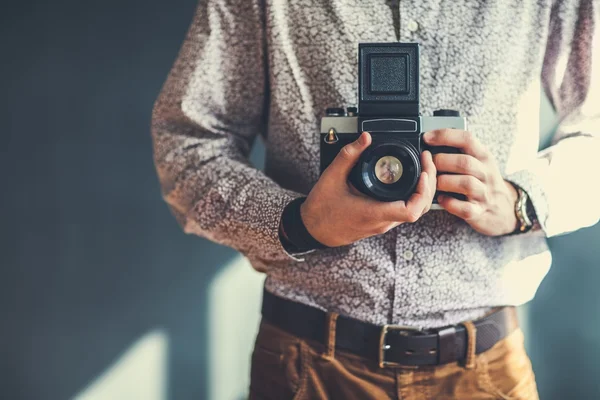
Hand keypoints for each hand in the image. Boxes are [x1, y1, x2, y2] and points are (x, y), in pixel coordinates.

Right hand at [301, 132, 436, 246]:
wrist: (313, 229)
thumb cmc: (321, 209)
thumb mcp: (331, 177)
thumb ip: (349, 155)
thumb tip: (365, 138)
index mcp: (373, 213)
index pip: (411, 210)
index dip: (423, 191)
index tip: (423, 172)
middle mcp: (382, 221)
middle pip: (420, 208)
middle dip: (429, 184)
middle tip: (426, 161)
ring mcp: (383, 224)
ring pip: (415, 211)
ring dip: (423, 191)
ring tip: (423, 168)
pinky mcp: (381, 221)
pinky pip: (405, 210)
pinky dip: (414, 196)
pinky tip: (412, 181)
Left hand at [423, 129, 517, 235]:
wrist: (503, 208)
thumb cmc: (482, 181)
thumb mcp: (478, 161)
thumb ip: (459, 151)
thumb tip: (429, 141)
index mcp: (484, 156)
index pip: (467, 139)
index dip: (445, 136)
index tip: (426, 138)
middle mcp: (486, 173)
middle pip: (464, 162)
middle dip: (441, 161)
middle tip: (427, 164)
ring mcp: (484, 194)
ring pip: (466, 184)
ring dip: (444, 182)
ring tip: (434, 182)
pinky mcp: (478, 212)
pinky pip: (464, 208)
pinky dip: (449, 203)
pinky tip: (441, 199)